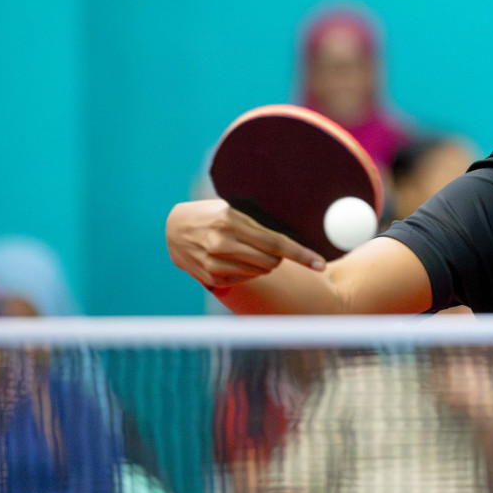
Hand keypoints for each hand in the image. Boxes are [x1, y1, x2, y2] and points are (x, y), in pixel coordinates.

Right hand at [166, 199, 325, 288]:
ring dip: (262, 264)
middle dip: (277, 256)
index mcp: (230, 222)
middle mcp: (221, 244)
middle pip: (272, 260)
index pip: (276, 243)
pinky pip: (245, 279)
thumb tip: (284, 251)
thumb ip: (257, 229)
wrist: (172, 229)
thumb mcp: (231, 212)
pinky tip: (232, 260)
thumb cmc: (210, 216)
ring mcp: (214, 263)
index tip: (320, 264)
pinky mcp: (210, 278)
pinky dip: (248, 271)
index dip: (301, 254)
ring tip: (243, 250)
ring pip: (260, 272)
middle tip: (265, 247)